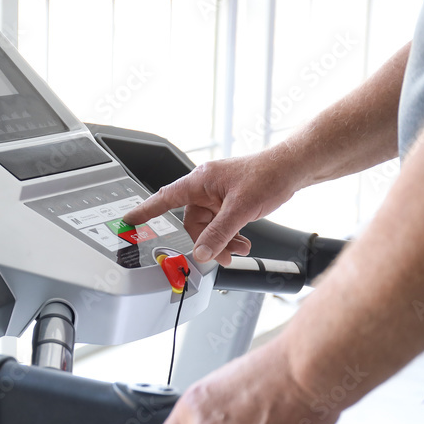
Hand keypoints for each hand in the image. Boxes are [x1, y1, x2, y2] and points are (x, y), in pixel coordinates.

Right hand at [123, 153, 300, 264]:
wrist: (294, 168)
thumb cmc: (268, 175)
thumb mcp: (241, 209)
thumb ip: (219, 233)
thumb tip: (201, 253)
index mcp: (200, 181)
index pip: (165, 198)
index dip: (145, 211)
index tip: (129, 221)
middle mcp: (206, 187)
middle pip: (192, 222)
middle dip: (206, 241)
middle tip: (219, 256)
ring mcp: (218, 194)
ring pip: (208, 226)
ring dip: (221, 241)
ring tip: (238, 250)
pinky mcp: (230, 200)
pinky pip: (221, 223)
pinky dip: (229, 235)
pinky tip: (242, 242)